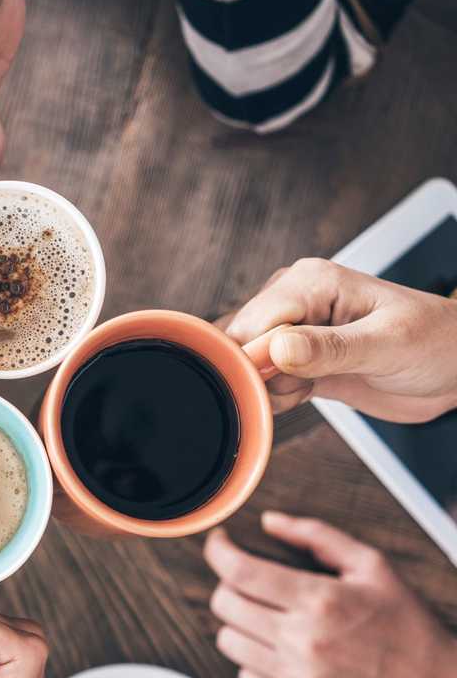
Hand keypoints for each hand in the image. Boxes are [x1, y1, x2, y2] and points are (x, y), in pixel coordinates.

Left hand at [205, 512, 456, 677]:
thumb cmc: (406, 623)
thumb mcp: (371, 564)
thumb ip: (316, 535)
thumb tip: (269, 522)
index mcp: (320, 600)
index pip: (239, 571)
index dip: (218, 550)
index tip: (220, 542)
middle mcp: (304, 641)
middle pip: (224, 604)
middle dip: (229, 583)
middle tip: (249, 579)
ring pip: (228, 641)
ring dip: (238, 622)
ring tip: (266, 614)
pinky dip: (253, 659)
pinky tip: (278, 647)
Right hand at [222, 258, 456, 420]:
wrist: (456, 369)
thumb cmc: (438, 344)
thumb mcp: (390, 345)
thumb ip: (331, 348)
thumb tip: (277, 349)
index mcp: (312, 281)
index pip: (255, 320)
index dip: (255, 357)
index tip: (279, 383)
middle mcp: (294, 300)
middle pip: (241, 341)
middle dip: (261, 375)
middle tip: (302, 386)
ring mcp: (292, 329)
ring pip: (246, 363)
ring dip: (268, 387)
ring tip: (309, 388)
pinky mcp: (295, 357)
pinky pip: (262, 378)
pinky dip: (275, 396)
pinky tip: (305, 393)